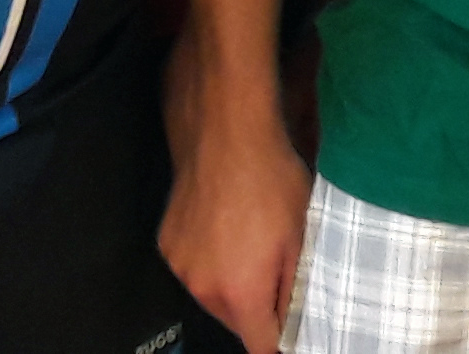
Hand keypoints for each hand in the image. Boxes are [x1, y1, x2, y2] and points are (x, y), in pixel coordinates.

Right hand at [161, 108, 313, 353]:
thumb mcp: (300, 237)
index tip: (287, 335)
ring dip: (231, 285)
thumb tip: (292, 317)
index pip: (259, 343)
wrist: (227, 135)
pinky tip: (227, 231)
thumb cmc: (270, 180)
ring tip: (251, 245)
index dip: (278, 342)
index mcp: (241, 291)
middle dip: (257, 308)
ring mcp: (181, 266)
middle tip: (276, 274)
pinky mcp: (168, 244)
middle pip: (235, 321)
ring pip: (212, 295)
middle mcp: (204, 287)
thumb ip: (294, 288)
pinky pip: (194, 268)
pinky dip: (210, 261)